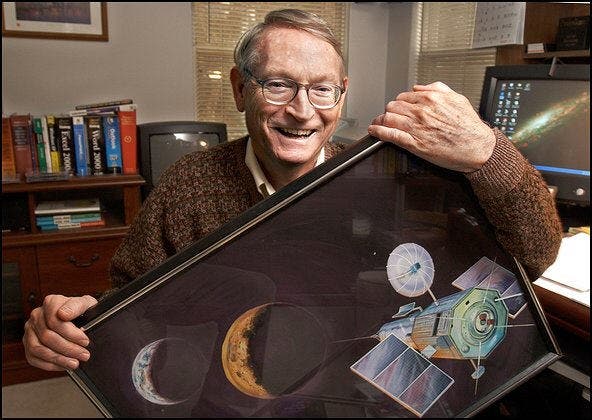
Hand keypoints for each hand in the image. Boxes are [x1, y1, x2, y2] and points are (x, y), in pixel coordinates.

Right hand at [23, 294, 96, 370]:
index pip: (54, 321)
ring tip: (74, 363)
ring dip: (58, 359)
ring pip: (38, 349)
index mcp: (50, 302)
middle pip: (47, 336)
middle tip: (83, 354)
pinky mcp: (28, 344)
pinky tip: (63, 365)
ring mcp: (30, 330)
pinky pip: (34, 358)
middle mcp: (37, 315)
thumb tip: (63, 314)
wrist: (79, 317)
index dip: (71, 333)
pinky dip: (50, 365)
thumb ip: (76, 306)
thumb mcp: (86, 304)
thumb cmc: (82, 311)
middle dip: (68, 348)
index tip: (85, 341)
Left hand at [368, 81, 495, 172]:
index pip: (404, 96)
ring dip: (381, 121)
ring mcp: (417, 128)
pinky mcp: (415, 144)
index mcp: (432, 99)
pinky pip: (390, 135)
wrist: (478, 148)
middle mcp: (422, 111)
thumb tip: (420, 86)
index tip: (397, 107)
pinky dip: (378, 132)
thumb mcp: (457, 99)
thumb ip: (438, 89)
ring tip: (378, 123)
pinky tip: (374, 131)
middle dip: (389, 111)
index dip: (399, 102)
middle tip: (388, 116)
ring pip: (388, 118)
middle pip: (393, 106)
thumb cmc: (470, 127)